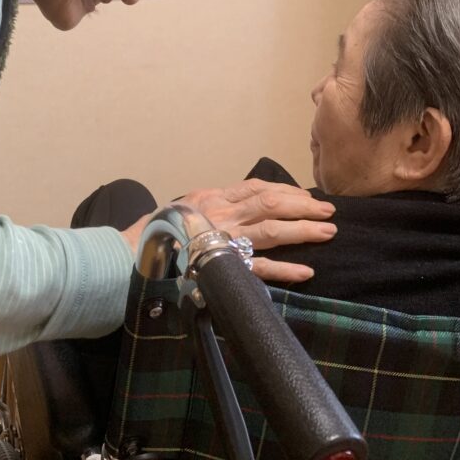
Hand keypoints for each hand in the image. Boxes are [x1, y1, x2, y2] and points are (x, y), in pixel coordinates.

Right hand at [120, 179, 335, 284]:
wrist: (131, 255)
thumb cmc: (157, 233)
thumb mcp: (184, 207)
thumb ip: (210, 205)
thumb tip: (237, 205)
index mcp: (213, 198)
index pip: (256, 187)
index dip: (286, 190)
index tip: (306, 196)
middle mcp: (221, 214)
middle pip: (271, 203)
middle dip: (303, 206)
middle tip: (328, 211)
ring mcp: (223, 240)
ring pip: (272, 230)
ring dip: (303, 231)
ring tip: (327, 232)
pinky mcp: (222, 267)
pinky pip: (259, 268)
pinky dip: (285, 270)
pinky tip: (306, 272)